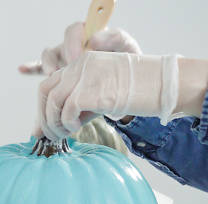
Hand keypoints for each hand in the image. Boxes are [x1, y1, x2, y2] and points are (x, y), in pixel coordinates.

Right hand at [19, 22, 142, 75]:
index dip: (73, 42)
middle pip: (58, 45)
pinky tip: (22, 69)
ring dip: (47, 66)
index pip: (74, 30)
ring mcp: (63, 60)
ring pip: (48, 58)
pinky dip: (31, 68)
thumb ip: (114, 38)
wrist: (126, 84)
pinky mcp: (58, 74)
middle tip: (67, 70)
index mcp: (87, 36)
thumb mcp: (127, 48)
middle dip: (59, 58)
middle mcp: (73, 46)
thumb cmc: (126, 64)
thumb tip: (93, 40)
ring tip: (52, 76)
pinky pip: (40, 69)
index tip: (78, 57)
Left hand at [37, 51, 178, 140]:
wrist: (166, 84)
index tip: (47, 128)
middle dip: (43, 117)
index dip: (43, 108)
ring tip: (65, 135)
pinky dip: (67, 122)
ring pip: (52, 101)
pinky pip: (67, 109)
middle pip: (44, 91)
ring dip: (54, 123)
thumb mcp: (99, 98)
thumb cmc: (136, 94)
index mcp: (81, 63)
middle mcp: (80, 65)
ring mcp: (86, 76)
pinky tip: (78, 127)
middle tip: (51, 136)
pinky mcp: (93, 90)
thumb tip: (41, 133)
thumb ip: (72, 110)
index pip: (49, 84)